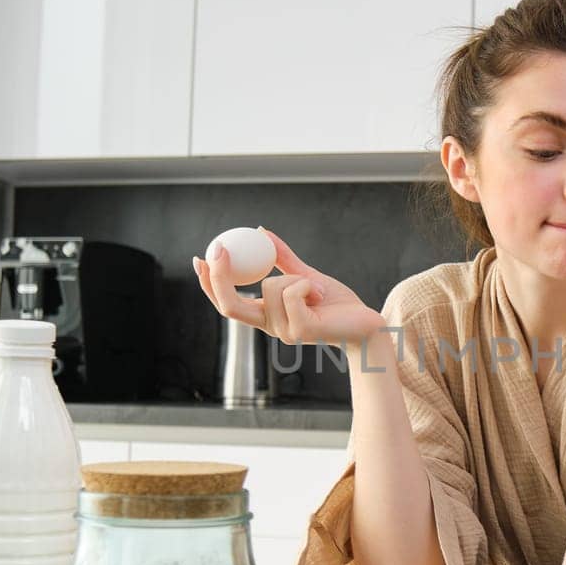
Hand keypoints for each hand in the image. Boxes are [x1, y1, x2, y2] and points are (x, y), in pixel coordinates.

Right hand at [193, 228, 384, 347]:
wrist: (366, 324)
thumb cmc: (337, 304)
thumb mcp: (306, 276)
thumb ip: (283, 259)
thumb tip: (259, 232)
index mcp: (267, 316)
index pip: (227, 303)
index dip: (209, 283)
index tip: (199, 257)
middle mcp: (271, 327)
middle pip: (230, 305)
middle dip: (218, 277)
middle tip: (219, 249)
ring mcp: (284, 331)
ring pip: (271, 287)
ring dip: (295, 278)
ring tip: (316, 290)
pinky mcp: (301, 330)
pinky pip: (291, 292)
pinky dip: (306, 284)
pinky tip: (320, 295)